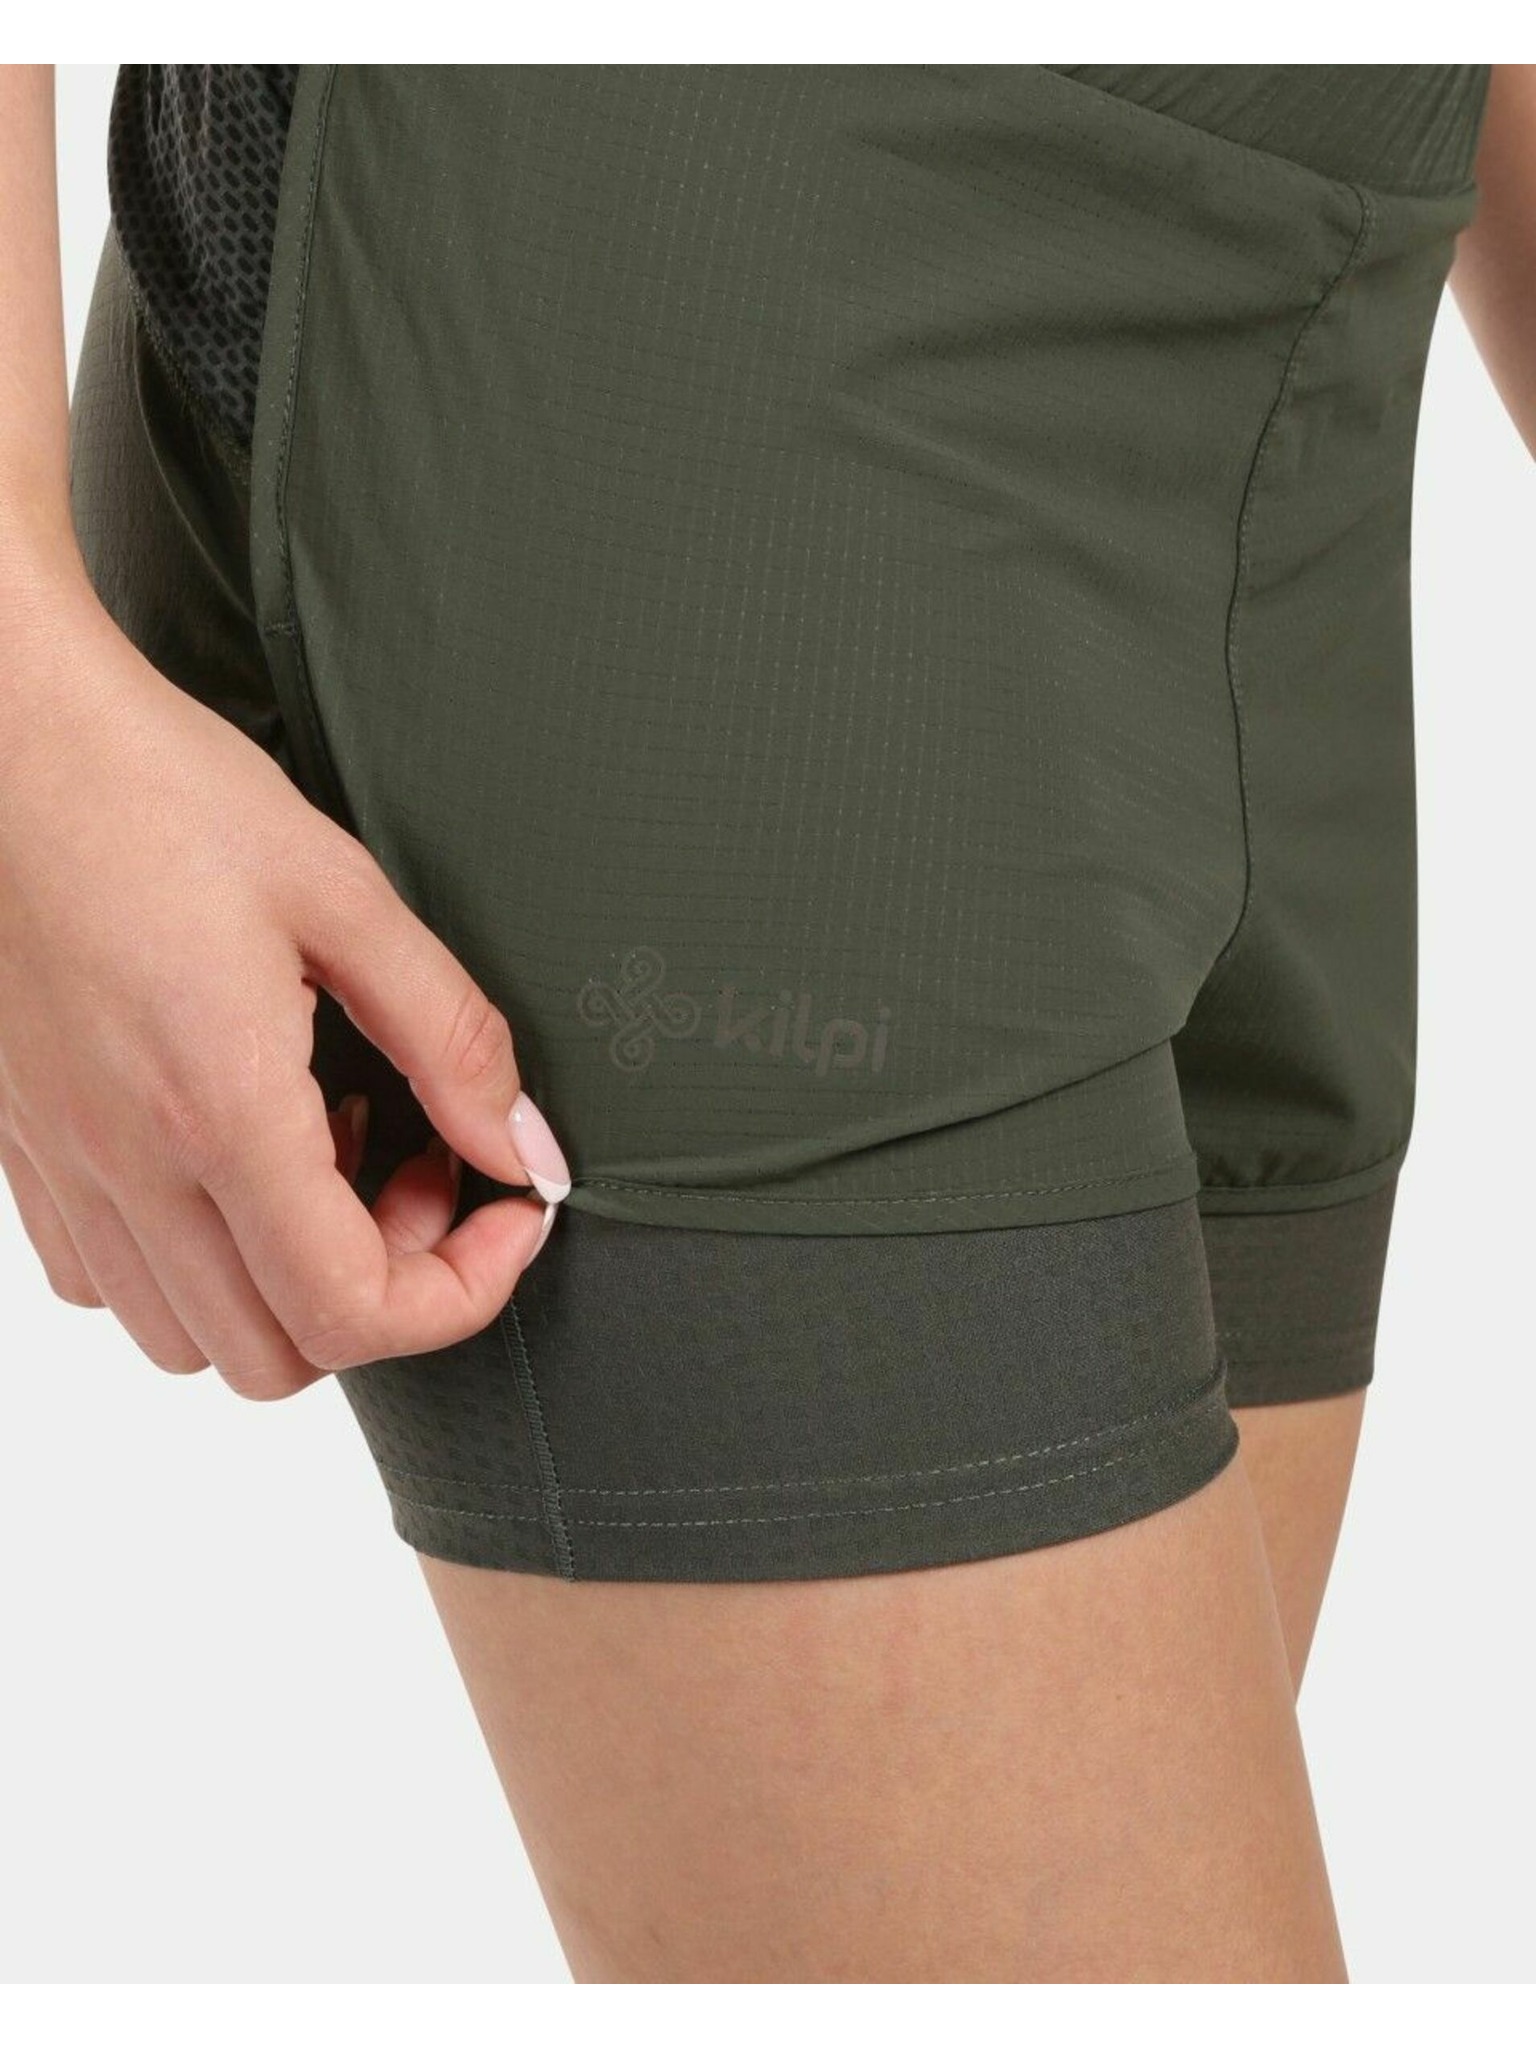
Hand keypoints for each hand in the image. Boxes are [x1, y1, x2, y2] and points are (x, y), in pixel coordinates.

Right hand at [0, 572, 568, 1398]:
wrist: (2, 739)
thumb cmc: (159, 791)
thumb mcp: (344, 894)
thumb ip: (450, 1036)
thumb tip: (527, 1148)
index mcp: (218, 1109)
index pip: (355, 1313)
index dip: (465, 1292)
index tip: (511, 1207)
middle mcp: (129, 1168)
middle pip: (281, 1359)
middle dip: (387, 1294)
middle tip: (424, 1171)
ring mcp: (64, 1170)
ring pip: (193, 1339)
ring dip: (291, 1285)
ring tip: (329, 1154)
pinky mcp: (25, 1152)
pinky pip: (112, 1281)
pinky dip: (197, 1262)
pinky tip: (234, 1147)